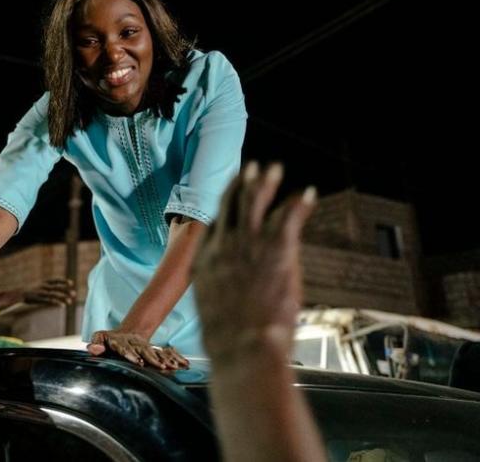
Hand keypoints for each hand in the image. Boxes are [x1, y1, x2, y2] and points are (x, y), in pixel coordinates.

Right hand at [21, 278, 75, 305]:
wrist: (18, 294)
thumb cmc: (29, 291)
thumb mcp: (38, 287)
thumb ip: (46, 288)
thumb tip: (54, 289)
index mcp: (44, 282)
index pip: (55, 280)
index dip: (63, 281)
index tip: (71, 283)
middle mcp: (43, 286)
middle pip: (57, 288)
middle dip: (66, 290)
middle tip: (74, 293)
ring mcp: (42, 292)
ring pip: (54, 294)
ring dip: (63, 298)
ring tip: (70, 301)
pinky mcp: (39, 299)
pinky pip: (50, 301)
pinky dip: (57, 302)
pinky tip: (63, 305)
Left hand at [87, 330, 189, 369]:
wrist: (124, 334)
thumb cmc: (108, 340)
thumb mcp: (98, 337)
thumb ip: (95, 343)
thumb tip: (95, 349)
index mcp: (120, 341)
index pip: (124, 348)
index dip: (130, 354)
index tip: (137, 361)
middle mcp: (134, 343)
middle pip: (143, 350)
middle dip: (152, 359)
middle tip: (160, 367)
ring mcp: (144, 346)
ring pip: (155, 353)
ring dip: (164, 360)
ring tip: (172, 367)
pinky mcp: (152, 350)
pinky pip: (164, 354)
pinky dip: (174, 358)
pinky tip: (184, 364)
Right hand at [193, 162, 315, 363]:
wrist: (242, 346)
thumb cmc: (227, 339)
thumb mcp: (210, 309)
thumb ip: (217, 291)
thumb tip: (224, 296)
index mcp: (206, 261)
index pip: (215, 223)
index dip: (224, 204)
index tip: (231, 192)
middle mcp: (224, 246)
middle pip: (232, 206)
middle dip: (242, 184)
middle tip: (252, 168)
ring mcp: (249, 246)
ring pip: (256, 204)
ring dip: (266, 184)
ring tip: (275, 169)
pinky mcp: (276, 250)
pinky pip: (289, 218)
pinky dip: (299, 204)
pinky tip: (307, 193)